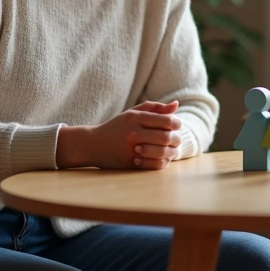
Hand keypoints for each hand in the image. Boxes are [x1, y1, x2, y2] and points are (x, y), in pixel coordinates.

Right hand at [58, 101, 182, 169]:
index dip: (177, 124)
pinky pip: (155, 165)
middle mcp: (134, 133)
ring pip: (163, 152)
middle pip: (167, 137)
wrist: (92, 144)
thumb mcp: (133, 113)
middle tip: (175, 139)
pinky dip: (163, 162)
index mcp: (136, 118)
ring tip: (170, 149)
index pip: (167, 121)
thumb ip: (155, 108)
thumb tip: (176, 105)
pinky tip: (161, 158)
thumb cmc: (117, 127)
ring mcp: (132, 150)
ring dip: (172, 151)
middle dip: (176, 139)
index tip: (176, 126)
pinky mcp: (131, 163)